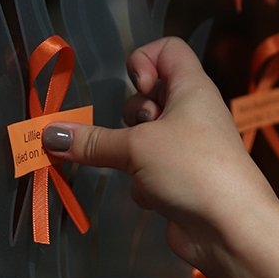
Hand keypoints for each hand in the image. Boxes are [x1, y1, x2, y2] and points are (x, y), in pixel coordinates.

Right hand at [42, 37, 278, 269]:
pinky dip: (144, 184)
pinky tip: (156, 196)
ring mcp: (187, 148)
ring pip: (143, 138)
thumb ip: (91, 141)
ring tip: (147, 168)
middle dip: (133, 115)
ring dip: (133, 155)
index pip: (169, 49)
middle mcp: (193, 113)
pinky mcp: (180, 180)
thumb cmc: (194, 168)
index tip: (138, 87)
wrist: (230, 228)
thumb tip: (48, 134)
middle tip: (140, 133)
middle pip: (148, 95)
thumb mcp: (137, 148)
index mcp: (193, 88)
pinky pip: (147, 171)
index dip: (144, 60)